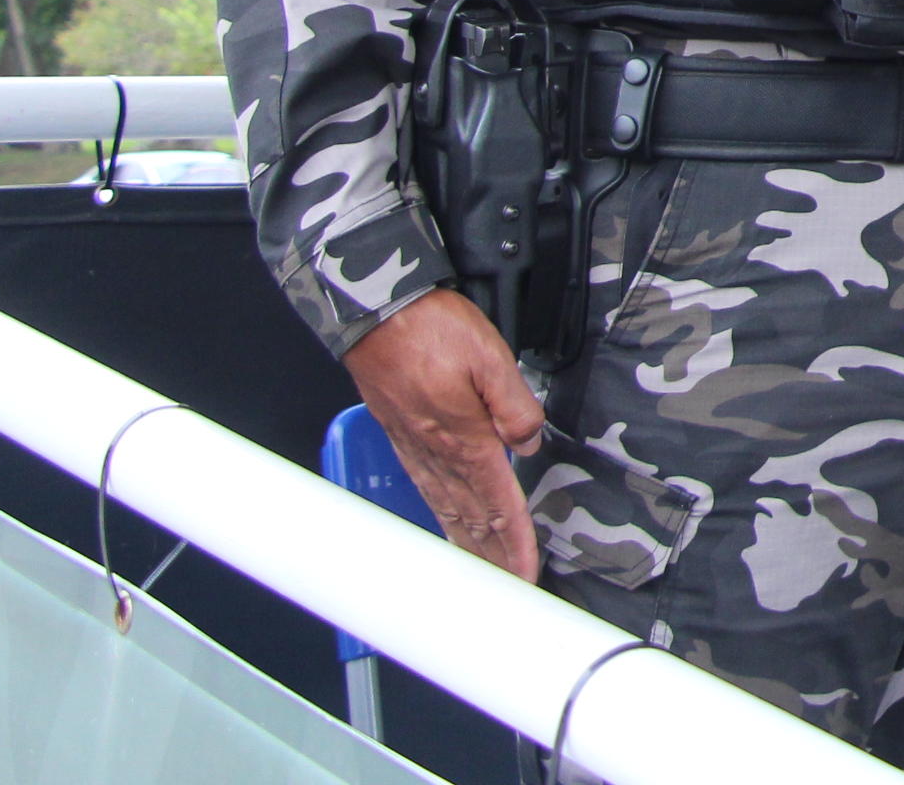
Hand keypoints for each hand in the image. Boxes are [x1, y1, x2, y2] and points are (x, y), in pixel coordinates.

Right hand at [343, 288, 544, 580]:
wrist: (376, 314)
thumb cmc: (431, 328)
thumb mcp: (491, 356)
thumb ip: (514, 405)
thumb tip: (527, 445)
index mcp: (466, 439)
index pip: (499, 504)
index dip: (515, 542)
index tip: (526, 575)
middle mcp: (439, 453)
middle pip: (472, 517)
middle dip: (491, 557)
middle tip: (506, 589)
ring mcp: (417, 448)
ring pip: (447, 508)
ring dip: (467, 543)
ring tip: (480, 572)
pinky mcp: (403, 436)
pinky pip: (426, 488)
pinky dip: (440, 516)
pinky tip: (447, 523)